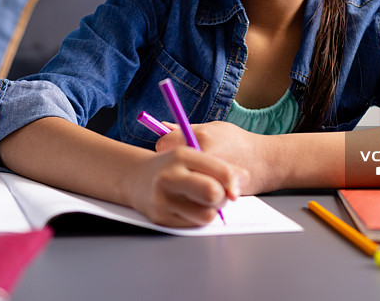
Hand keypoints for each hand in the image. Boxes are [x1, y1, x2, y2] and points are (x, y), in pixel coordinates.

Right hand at [125, 146, 246, 227]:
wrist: (136, 178)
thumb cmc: (173, 166)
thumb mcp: (194, 155)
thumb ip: (222, 166)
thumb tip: (243, 179)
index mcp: (181, 155)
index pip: (221, 172)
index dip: (234, 183)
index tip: (235, 188)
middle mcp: (170, 176)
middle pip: (213, 193)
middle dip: (222, 197)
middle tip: (218, 194)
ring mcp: (163, 198)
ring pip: (207, 215)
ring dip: (212, 210)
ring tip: (204, 202)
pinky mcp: (160, 218)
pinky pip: (194, 224)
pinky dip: (198, 217)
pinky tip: (190, 207)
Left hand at [156, 121, 266, 194]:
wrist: (268, 162)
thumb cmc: (240, 142)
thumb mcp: (215, 128)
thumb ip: (187, 128)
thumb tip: (163, 125)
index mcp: (198, 137)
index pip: (163, 144)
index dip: (166, 146)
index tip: (172, 148)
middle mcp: (200, 157)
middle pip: (169, 164)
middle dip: (173, 165)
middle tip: (183, 165)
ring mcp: (206, 177)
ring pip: (180, 181)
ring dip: (184, 179)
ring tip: (196, 175)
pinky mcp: (213, 193)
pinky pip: (193, 194)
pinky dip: (196, 191)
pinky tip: (206, 185)